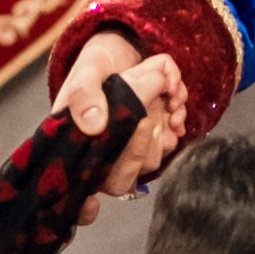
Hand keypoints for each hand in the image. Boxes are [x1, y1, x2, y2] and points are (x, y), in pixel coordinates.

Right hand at [58, 34, 187, 212]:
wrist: (127, 45)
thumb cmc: (97, 60)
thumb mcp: (87, 68)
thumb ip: (84, 93)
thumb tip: (94, 124)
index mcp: (77, 143)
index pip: (78, 187)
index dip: (83, 207)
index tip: (90, 208)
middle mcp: (104, 152)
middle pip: (121, 179)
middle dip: (138, 150)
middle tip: (148, 118)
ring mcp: (132, 147)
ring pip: (151, 161)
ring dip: (163, 129)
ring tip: (165, 94)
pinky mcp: (157, 137)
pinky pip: (171, 143)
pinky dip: (178, 118)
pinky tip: (174, 96)